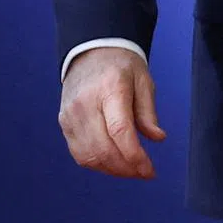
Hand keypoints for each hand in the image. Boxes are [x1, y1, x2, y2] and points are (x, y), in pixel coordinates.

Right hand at [58, 47, 165, 178]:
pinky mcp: (64, 123)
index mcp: (109, 87)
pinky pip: (80, 154)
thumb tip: (158, 138)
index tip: (150, 170)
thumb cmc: (120, 66)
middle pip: (104, 149)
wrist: (91, 51)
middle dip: (127, 168)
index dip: (135, 157)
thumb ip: (148, 111)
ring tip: (131, 169)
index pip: (120, 131)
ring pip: (90, 157)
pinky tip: (113, 162)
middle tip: (144, 172)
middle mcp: (85, 102)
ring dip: (113, 170)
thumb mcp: (143, 80)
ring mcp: (71, 114)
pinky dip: (98, 164)